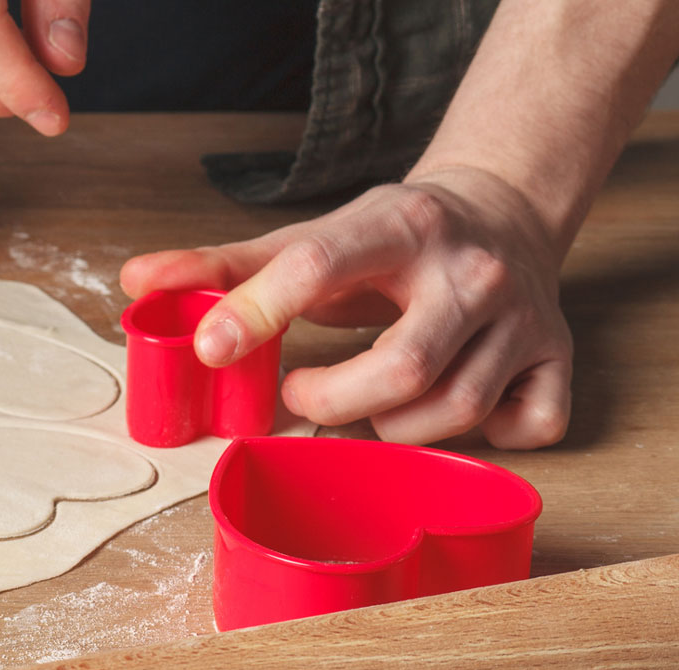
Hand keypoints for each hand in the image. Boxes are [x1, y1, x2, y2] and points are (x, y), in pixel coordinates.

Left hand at [120, 166, 573, 449]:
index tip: (210, 347)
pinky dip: (487, 436)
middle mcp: (470, 271)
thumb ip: (222, 266)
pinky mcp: (557, 356)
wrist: (500, 211)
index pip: (318, 267)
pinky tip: (446, 409)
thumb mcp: (309, 236)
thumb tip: (134, 280)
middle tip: (299, 393)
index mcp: (397, 226)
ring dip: (394, 427)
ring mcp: (523, 317)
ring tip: (365, 402)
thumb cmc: (390, 236)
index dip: (257, 312)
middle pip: (404, 367)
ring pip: (456, 410)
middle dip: (335, 398)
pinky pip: (527, 427)